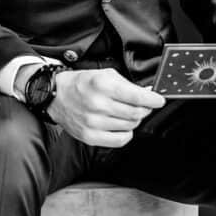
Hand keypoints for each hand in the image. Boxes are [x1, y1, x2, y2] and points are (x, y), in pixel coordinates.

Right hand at [47, 68, 165, 147]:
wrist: (57, 96)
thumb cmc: (81, 84)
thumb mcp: (105, 74)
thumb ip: (128, 84)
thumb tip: (148, 92)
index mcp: (102, 85)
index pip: (136, 96)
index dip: (153, 99)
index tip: (159, 100)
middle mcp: (97, 104)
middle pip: (136, 113)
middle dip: (145, 109)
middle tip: (143, 105)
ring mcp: (93, 122)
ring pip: (130, 126)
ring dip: (134, 120)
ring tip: (126, 112)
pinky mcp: (90, 136)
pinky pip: (120, 140)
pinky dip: (126, 133)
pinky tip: (121, 125)